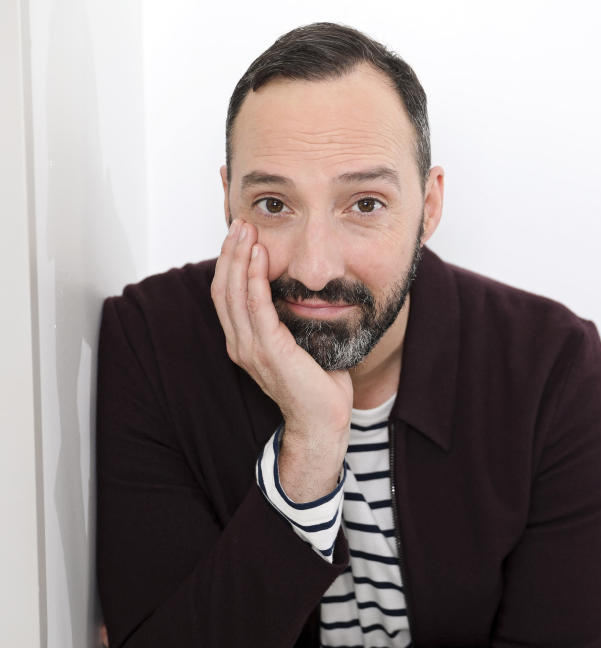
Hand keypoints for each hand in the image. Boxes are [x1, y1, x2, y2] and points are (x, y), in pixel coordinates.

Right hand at [211, 219, 351, 500]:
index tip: (240, 233)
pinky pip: (256, 309)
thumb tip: (300, 289)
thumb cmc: (317, 383)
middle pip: (222, 288)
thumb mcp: (299, 342)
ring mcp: (251, 349)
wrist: (323, 419)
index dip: (229, 261)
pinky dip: (254, 280)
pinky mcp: (269, 352)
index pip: (226, 293)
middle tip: (240, 221)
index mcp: (244, 341)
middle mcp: (240, 344)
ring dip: (239, 258)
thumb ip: (290, 318)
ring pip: (234, 294)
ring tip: (246, 230)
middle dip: (230, 252)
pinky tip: (259, 257)